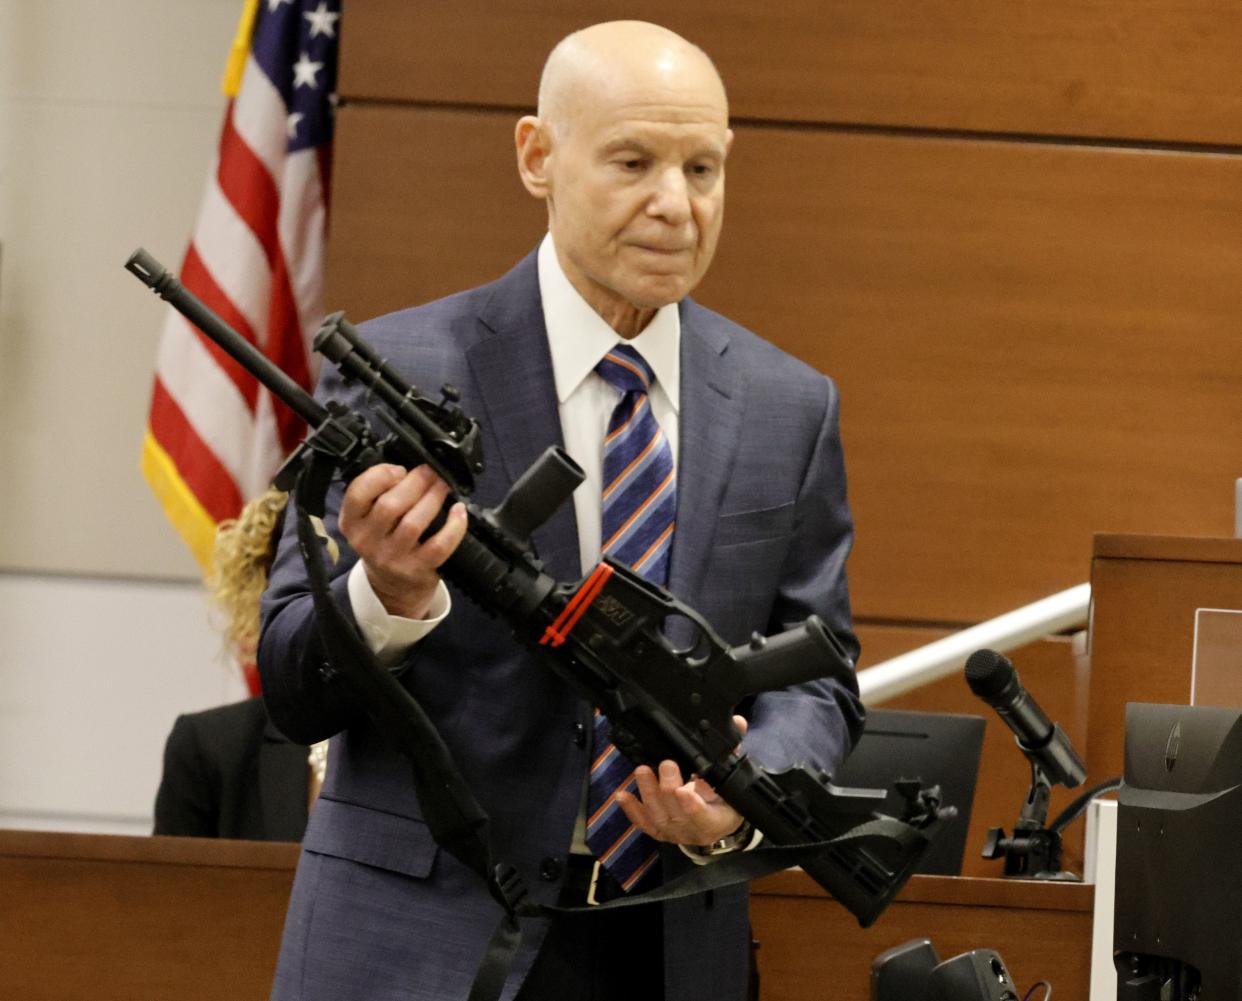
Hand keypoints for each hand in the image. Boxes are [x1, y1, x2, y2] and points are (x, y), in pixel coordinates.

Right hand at [338, 464, 467, 617]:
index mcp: (351, 522)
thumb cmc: (384, 541)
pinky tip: (458, 511)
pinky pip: (439, 545)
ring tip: (442, 487)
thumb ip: (378, 494)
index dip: (380, 475)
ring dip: (432, 499)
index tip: (399, 470)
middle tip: (430, 473)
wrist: (392, 586)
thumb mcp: (368, 519)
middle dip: (415, 483)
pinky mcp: (416, 569)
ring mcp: (392, 557)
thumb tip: (410, 469)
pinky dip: (453, 526)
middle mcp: (367, 541)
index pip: (357, 493)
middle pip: (390, 505)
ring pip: (413, 522)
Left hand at [615, 715, 748, 846]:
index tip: (684, 791)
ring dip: (648, 793)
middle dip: (668, 788)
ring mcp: (674, 833)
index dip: (692, 806)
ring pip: (657, 817)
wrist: (718, 823)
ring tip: (642, 771)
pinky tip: (622, 796)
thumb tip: (737, 722)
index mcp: (716, 820)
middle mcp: (693, 830)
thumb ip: (732, 752)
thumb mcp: (734, 779)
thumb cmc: (727, 799)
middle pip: (677, 814)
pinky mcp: (659, 832)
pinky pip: (643, 823)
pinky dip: (632, 810)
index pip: (704, 816)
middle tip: (667, 765)